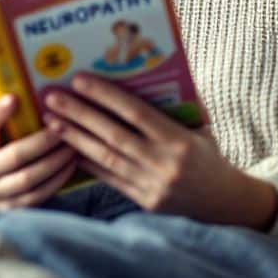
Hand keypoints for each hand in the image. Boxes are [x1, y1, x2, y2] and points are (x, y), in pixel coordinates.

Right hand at [0, 94, 76, 208]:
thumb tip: (13, 98)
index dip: (0, 115)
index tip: (16, 99)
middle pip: (15, 158)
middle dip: (43, 143)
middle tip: (64, 129)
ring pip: (28, 181)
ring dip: (54, 164)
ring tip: (72, 148)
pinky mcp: (11, 209)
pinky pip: (37, 197)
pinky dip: (56, 181)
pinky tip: (69, 167)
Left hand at [43, 74, 277, 229]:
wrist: (225, 203)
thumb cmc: (209, 156)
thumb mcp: (200, 128)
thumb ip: (175, 107)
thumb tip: (146, 74)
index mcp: (179, 140)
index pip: (135, 113)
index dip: (105, 95)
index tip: (79, 80)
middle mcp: (163, 164)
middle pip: (113, 135)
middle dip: (79, 115)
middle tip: (53, 98)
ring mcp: (152, 185)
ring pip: (106, 158)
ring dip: (75, 139)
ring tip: (52, 122)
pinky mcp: (144, 202)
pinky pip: (109, 180)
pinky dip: (88, 164)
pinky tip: (67, 150)